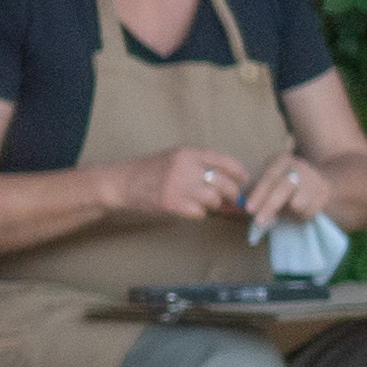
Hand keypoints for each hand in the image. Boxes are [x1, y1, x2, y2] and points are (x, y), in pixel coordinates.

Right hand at [118, 145, 253, 223]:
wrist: (123, 183)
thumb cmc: (150, 170)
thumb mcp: (174, 157)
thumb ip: (198, 164)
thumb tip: (227, 179)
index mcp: (188, 154)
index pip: (224, 161)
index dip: (238, 172)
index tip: (244, 180)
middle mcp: (186, 168)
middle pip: (224, 183)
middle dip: (231, 193)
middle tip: (230, 198)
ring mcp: (179, 187)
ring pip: (214, 199)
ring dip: (212, 204)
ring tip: (202, 202)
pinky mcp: (173, 204)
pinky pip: (200, 213)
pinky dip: (198, 213)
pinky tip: (188, 208)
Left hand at [240, 154, 328, 237]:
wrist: (319, 181)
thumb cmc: (282, 183)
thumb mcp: (268, 179)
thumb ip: (254, 190)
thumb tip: (240, 204)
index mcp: (282, 160)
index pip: (269, 177)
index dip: (259, 194)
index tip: (248, 209)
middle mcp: (299, 167)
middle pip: (284, 188)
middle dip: (269, 206)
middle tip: (258, 222)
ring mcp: (313, 181)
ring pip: (297, 203)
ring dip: (285, 213)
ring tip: (280, 213)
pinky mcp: (322, 197)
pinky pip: (306, 212)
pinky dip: (297, 217)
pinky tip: (295, 213)